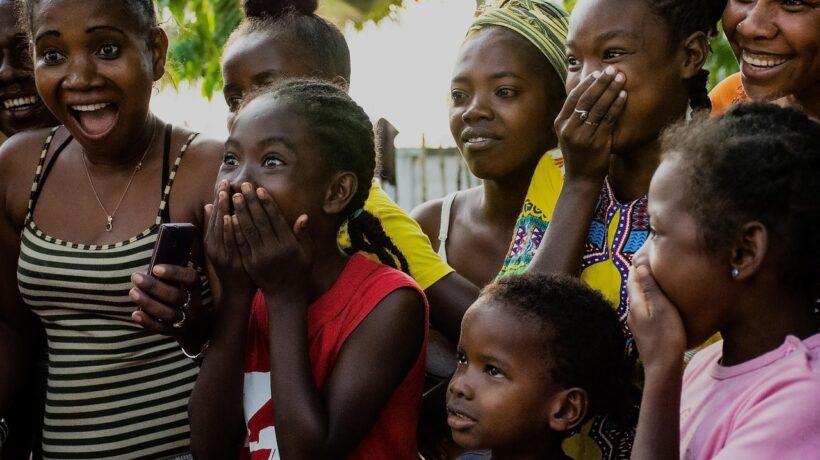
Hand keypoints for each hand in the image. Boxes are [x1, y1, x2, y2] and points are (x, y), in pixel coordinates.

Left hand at [130, 264, 207, 349]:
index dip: (175, 273)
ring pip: (168, 313)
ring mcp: (185, 320)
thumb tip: (152, 266)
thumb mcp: (186, 286)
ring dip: (148, 303)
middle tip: (136, 277)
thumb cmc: (185, 298)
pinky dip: (147, 321)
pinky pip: (161, 328)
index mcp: (196, 289)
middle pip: (175, 296)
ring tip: (133, 292)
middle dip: (154, 286)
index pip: (191, 279)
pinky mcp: (175, 332)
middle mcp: (193, 305)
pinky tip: (135, 314)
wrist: (198, 327)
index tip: (156, 268)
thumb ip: (174, 277)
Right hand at [204, 180, 253, 299]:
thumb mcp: (222, 245)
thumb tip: (209, 205)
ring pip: (221, 228)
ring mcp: (221, 253)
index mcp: (212, 240)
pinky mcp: (229, 261)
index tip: (222, 182)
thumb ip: (216, 227)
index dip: (218, 198)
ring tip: (226, 193)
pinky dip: (228, 230)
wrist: (237, 292)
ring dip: (223, 210)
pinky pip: (229, 243)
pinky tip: (231, 218)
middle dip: (220, 199)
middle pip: (216, 218)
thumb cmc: (234, 266)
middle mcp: (214, 245)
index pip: (215, 215)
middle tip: (224, 181)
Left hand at [231, 183, 312, 301]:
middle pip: (259, 221)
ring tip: (234, 197)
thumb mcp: (307, 253)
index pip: (275, 219)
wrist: (285, 294)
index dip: (267, 203)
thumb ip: (303, 235)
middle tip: (243, 186)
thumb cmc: (299, 270)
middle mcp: (274, 249)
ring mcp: (260, 257)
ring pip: (247, 230)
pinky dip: (234, 229)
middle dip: (250, 202)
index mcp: (289, 244)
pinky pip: (240, 243)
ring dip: (240, 212)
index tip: (260, 190)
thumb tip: (303, 216)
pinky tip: (229, 217)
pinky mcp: (249, 263)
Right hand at [555, 66, 626, 182]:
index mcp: (560, 123)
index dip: (587, 83)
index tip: (598, 72)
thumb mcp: (569, 134)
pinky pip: (608, 119)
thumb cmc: (578, 153)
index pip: (573, 97)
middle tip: (611, 69)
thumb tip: (585, 93)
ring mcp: (582, 136)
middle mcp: (569, 128)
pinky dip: (616, 105)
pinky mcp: (597, 142)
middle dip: (600, 82)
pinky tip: (624, 95)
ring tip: (621, 78)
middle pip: (586, 99)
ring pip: (598, 107)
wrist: (581, 178)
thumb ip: (573, 116)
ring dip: (611, 90)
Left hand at [627, 264, 685, 371]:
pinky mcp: (643, 332)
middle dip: (641, 276)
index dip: (638, 266)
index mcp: (635, 303)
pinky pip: (644, 310)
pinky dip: (650, 302)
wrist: (663, 368)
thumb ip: (650, 288)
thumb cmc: (666, 336)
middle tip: (653, 264)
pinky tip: (659, 304)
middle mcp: (632, 312)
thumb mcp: (661, 308)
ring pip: (639, 300)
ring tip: (658, 280)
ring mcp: (636, 323)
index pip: (632, 278)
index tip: (646, 254)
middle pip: (634, 288)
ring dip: (646, 290)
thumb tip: (639, 266)